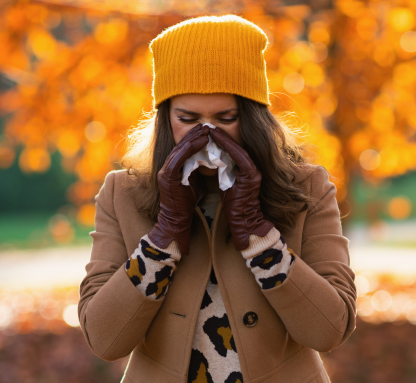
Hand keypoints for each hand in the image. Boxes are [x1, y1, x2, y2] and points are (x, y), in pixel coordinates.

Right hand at [148, 123, 209, 254]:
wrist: (176, 221)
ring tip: (206, 129)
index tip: (206, 130)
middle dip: (194, 134)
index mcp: (172, 168)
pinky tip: (202, 141)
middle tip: (207, 125)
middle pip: (180, 145)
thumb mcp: (192, 182)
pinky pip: (179, 157)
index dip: (194, 138)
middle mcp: (166, 167)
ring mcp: (165, 171)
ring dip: (193, 138)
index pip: (183, 148)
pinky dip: (191, 148)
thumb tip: (206, 158)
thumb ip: (194, 169)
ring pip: (180, 148)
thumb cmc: (186, 204)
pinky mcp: (168, 176)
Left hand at [209, 127, 273, 249]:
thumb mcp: (227, 184)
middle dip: (222, 136)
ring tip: (211, 130)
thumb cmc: (234, 205)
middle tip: (208, 127)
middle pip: (236, 147)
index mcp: (246, 169)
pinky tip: (218, 140)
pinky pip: (240, 157)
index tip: (209, 132)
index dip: (222, 140)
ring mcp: (254, 171)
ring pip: (238, 149)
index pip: (233, 151)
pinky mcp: (252, 176)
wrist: (244, 220)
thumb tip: (213, 160)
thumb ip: (225, 171)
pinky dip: (229, 147)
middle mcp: (252, 168)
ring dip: (224, 139)